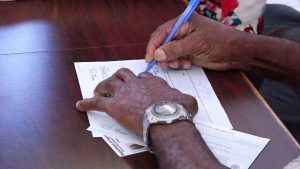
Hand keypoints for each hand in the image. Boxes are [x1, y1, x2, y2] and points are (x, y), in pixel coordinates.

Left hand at [76, 68, 197, 135]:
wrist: (165, 118)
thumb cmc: (177, 110)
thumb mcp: (187, 101)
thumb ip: (185, 98)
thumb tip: (189, 101)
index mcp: (151, 82)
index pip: (142, 77)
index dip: (138, 80)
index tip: (137, 84)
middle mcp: (136, 84)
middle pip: (123, 74)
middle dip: (118, 77)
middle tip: (115, 83)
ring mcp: (124, 93)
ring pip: (109, 83)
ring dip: (102, 86)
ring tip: (98, 90)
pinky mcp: (114, 106)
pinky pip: (97, 102)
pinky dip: (87, 103)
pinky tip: (80, 105)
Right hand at [145, 12, 244, 69]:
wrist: (236, 53)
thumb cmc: (220, 41)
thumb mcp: (196, 43)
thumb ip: (175, 49)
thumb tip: (158, 54)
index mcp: (183, 22)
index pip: (162, 32)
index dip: (154, 45)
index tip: (150, 57)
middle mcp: (182, 32)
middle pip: (163, 43)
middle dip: (162, 54)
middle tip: (163, 65)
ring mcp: (185, 43)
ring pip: (169, 53)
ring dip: (170, 60)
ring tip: (177, 65)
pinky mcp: (189, 53)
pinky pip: (177, 59)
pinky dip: (178, 63)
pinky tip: (187, 64)